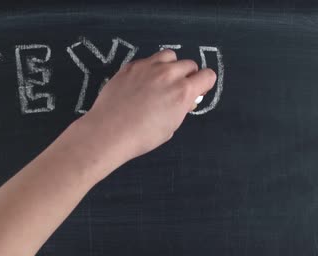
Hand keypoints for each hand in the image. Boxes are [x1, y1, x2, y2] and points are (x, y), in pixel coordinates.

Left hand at [78, 49, 216, 163]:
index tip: (197, 92)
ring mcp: (148, 67)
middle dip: (188, 76)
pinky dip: (150, 68)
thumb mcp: (171, 127)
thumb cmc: (141, 137)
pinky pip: (148, 60)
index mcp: (183, 92)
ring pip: (170, 56)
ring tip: (161, 81)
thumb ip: (182, 107)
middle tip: (177, 90)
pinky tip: (141, 83)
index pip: (207, 75)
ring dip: (171, 66)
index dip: (204, 84)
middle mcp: (168, 74)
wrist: (109, 132)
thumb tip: (186, 99)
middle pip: (189, 64)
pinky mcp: (131, 66)